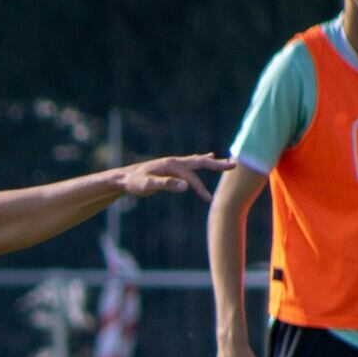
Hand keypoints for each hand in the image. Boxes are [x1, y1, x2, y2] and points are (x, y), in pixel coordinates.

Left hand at [119, 154, 235, 200]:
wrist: (124, 177)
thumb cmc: (134, 182)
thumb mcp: (147, 186)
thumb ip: (166, 185)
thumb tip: (185, 186)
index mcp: (171, 165)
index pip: (191, 178)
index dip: (200, 188)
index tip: (208, 200)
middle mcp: (174, 161)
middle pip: (200, 162)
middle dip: (217, 165)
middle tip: (233, 165)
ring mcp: (173, 163)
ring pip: (197, 161)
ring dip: (212, 161)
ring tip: (225, 162)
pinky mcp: (171, 166)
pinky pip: (190, 163)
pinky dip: (201, 160)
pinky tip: (207, 156)